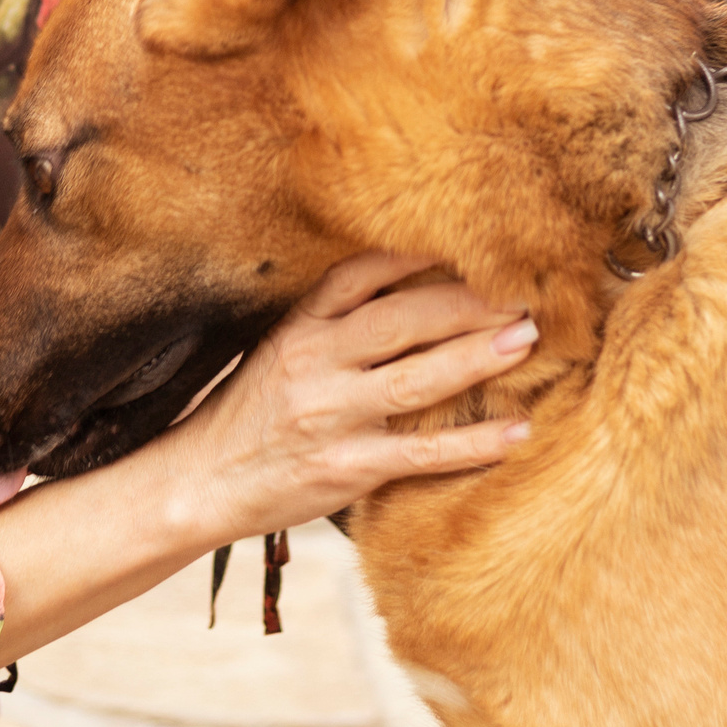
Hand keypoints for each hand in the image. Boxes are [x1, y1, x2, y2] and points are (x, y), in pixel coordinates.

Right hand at [154, 249, 535, 550]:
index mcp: (297, 329)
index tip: (467, 244)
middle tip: (524, 294)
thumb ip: (332, 325)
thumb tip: (409, 296)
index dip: (416, 255)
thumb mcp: (276, 352)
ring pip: (418, 379)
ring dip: (478, 357)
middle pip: (402, 319)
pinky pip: (421, 452)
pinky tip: (516, 431)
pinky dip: (473, 443)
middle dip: (468, 304)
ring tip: (527, 339)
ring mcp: (331, 417)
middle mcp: (314, 363)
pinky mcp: (347, 468)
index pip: (360, 274)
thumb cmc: (246, 416)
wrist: (200, 483)